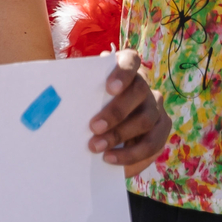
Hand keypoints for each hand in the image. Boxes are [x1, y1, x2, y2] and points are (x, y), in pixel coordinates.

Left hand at [87, 48, 170, 175]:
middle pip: (139, 91)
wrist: (105, 128)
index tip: (110, 88)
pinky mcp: (161, 128)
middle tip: (94, 127)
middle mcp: (144, 85)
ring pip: (147, 119)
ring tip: (99, 150)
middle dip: (117, 111)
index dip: (123, 73)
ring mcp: (155, 106)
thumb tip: (59, 102)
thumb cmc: (90, 106)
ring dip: (121, 136)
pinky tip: (113, 160)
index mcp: (126, 68)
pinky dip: (132, 155)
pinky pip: (154, 143)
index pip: (130, 60)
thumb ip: (83, 95)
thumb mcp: (86, 97)